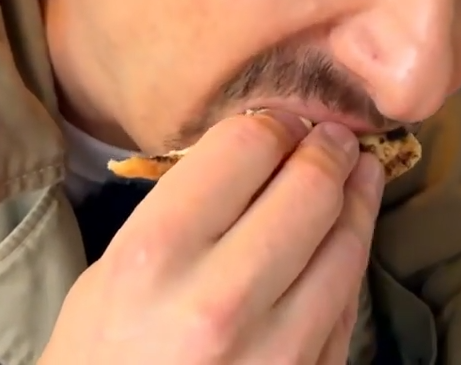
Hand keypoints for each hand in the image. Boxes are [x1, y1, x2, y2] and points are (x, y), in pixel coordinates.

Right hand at [39, 111, 384, 364]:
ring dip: (359, 197)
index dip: (275, 120)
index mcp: (157, 253)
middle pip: (309, 186)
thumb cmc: (101, 352)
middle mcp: (220, 300)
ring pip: (346, 243)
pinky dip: (352, 258)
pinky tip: (348, 233)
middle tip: (334, 136)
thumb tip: (264, 149)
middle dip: (329, 148)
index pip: (247, 145)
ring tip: (359, 172)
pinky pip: (348, 302)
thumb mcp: (114, 267)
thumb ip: (185, 205)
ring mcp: (274, 352)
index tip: (283, 119)